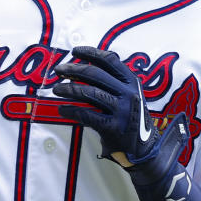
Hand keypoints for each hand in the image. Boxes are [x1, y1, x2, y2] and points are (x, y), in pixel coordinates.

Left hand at [52, 46, 160, 166]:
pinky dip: (71, 111)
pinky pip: (86, 115)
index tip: (75, 51)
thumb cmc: (131, 118)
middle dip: (73, 69)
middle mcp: (128, 93)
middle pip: (96, 74)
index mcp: (132, 82)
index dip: (91, 53)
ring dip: (69, 89)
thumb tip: (82, 66)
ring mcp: (122, 111)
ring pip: (89, 93)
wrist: (144, 148)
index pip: (109, 60)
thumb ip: (114, 81)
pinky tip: (62, 109)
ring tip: (57, 89)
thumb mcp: (130, 94)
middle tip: (58, 69)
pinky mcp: (113, 128)